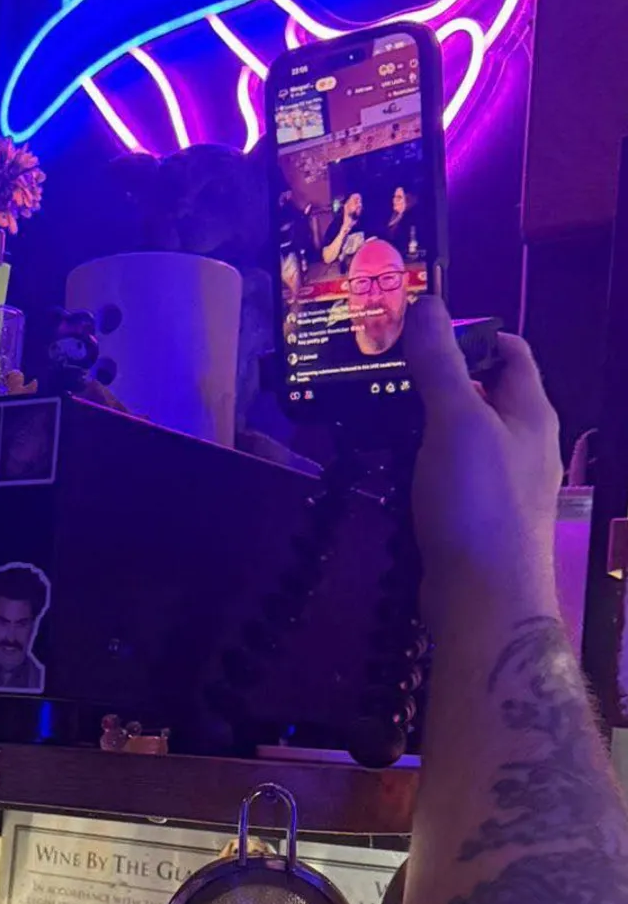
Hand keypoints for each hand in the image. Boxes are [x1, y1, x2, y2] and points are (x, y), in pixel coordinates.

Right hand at [404, 293, 560, 623]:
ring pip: (458, 437)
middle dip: (433, 379)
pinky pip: (445, 476)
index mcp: (530, 412)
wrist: (485, 600)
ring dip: (419, 425)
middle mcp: (523, 443)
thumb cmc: (478, 503)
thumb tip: (426, 303)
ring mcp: (500, 483)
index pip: (510, 351)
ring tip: (371, 415)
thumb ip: (439, 364)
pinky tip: (384, 470)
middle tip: (379, 371)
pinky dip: (416, 465)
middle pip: (479, 393)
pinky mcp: (474, 517)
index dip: (469, 333)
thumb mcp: (456, 422)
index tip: (417, 332)